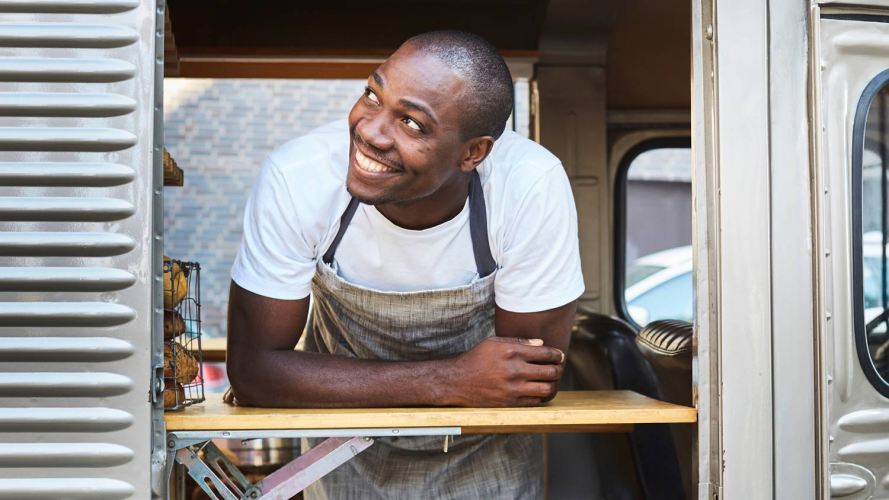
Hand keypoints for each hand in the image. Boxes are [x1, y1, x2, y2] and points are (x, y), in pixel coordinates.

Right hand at [450, 336, 565, 406]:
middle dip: (558, 369)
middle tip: (557, 368)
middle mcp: (514, 370)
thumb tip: (541, 343)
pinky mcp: (511, 403)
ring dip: (552, 385)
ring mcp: (513, 389)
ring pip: (547, 389)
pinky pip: (536, 401)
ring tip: (550, 381)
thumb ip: (519, 342)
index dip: (557, 355)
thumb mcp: (494, 342)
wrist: (458, 381)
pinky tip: (537, 390)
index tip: (559, 356)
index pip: (546, 354)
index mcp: (511, 352)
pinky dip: (541, 396)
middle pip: (551, 372)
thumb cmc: (477, 358)